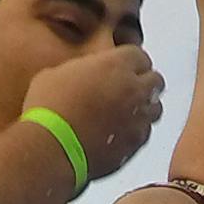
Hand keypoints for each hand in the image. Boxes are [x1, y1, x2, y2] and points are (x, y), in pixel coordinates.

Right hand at [24, 44, 165, 182]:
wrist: (50, 147)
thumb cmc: (47, 108)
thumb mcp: (56, 73)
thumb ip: (81, 69)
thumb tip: (82, 74)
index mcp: (115, 64)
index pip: (139, 56)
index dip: (130, 62)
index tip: (123, 68)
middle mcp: (133, 88)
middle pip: (155, 79)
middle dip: (144, 82)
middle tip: (130, 89)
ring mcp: (138, 117)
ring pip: (156, 107)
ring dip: (145, 107)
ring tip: (129, 112)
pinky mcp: (135, 143)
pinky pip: (146, 132)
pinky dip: (137, 130)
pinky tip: (122, 132)